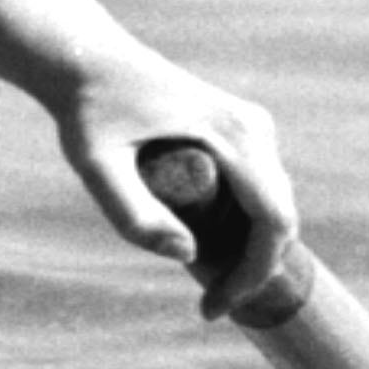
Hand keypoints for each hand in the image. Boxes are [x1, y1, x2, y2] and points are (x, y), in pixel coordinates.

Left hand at [47, 38, 296, 318]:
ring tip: (207, 287)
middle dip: (253, 270)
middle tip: (208, 306)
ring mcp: (253, 129)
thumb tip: (187, 255)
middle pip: (280, 218)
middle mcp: (255, 129)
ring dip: (251, 252)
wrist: (88, 62)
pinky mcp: (242, 133)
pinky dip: (246, 229)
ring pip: (273, 207)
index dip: (254, 271)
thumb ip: (132, 213)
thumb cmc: (88, 112)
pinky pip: (259, 192)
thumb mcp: (95, 166)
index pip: (272, 219)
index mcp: (234, 134)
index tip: (215, 306)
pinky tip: (211, 253)